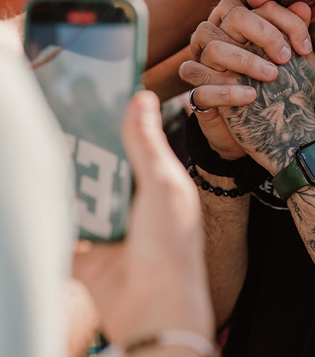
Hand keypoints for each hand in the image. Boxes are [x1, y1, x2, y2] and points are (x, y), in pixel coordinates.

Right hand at [73, 90, 213, 346]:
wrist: (152, 309)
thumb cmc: (170, 247)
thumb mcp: (163, 184)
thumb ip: (147, 143)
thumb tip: (141, 98)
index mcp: (158, 185)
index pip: (136, 147)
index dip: (119, 126)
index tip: (97, 101)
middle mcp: (135, 204)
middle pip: (105, 169)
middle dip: (88, 151)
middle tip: (67, 122)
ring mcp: (111, 229)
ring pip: (83, 195)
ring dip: (71, 180)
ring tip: (55, 151)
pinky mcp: (88, 253)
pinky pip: (68, 227)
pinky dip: (59, 213)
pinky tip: (50, 191)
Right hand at [179, 0, 314, 169]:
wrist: (270, 136)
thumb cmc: (283, 93)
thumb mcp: (299, 65)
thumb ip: (298, 36)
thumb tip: (304, 6)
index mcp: (244, 29)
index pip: (258, 5)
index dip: (285, 20)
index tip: (304, 47)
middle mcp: (222, 40)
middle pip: (231, 14)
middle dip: (262, 32)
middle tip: (284, 58)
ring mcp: (206, 67)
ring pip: (212, 47)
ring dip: (245, 60)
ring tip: (271, 77)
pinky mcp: (198, 96)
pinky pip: (201, 85)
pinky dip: (227, 90)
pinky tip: (251, 97)